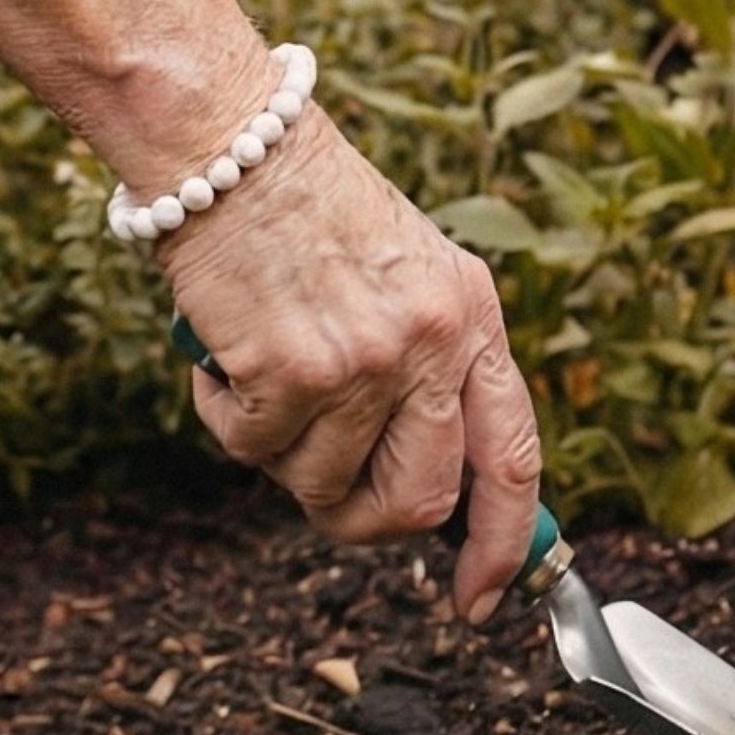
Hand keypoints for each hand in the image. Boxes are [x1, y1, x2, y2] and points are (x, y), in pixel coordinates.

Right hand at [159, 109, 543, 623]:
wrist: (226, 140)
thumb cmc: (301, 203)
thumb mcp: (404, 270)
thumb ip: (427, 365)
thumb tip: (427, 485)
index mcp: (470, 315)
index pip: (511, 457)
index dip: (502, 543)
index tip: (480, 595)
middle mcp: (430, 343)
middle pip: (418, 500)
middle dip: (366, 520)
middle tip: (325, 491)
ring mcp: (362, 361)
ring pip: (321, 483)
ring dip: (281, 453)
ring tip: (260, 380)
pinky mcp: (287, 369)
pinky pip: (252, 448)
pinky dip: (227, 418)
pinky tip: (222, 359)